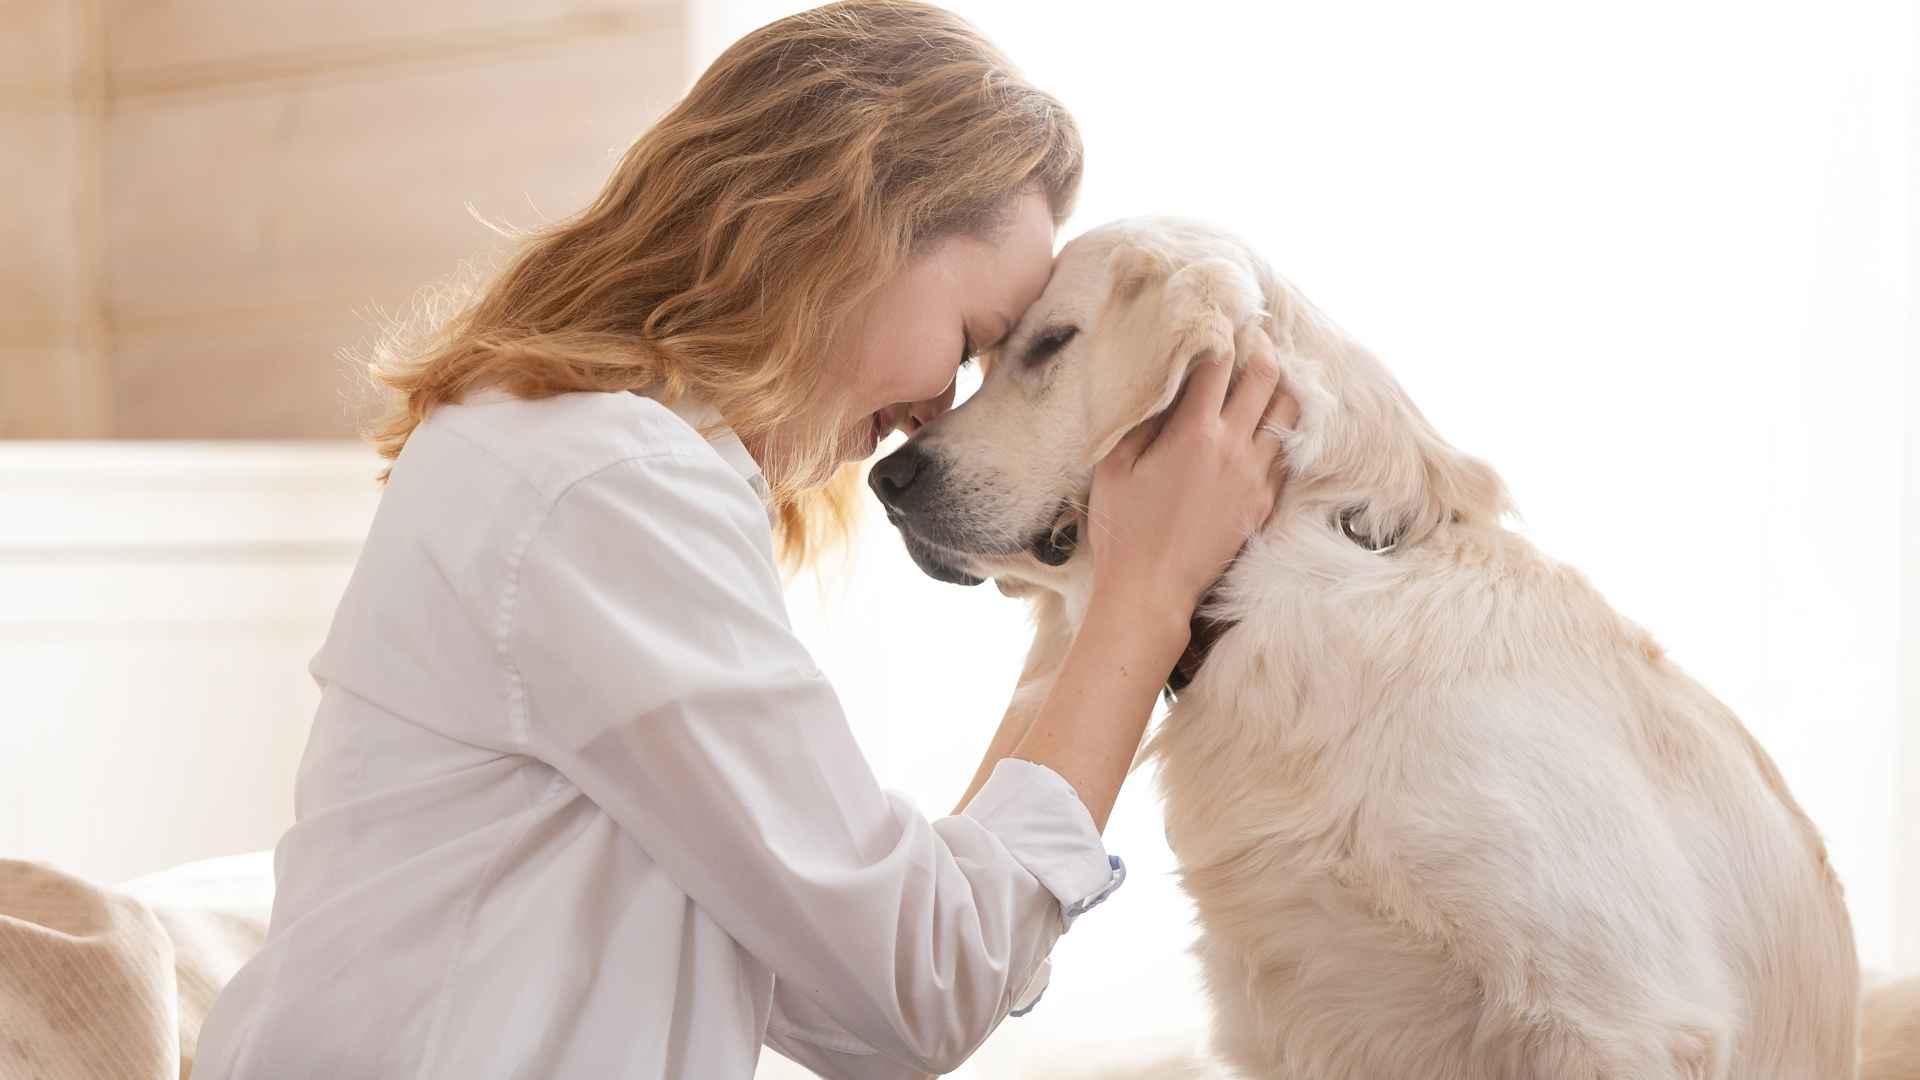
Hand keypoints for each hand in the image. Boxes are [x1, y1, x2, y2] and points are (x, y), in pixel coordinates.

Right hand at [1086, 322, 1298, 626]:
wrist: (1152, 590)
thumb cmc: (1123, 528)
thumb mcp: (1115, 466)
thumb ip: (1140, 419)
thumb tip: (1160, 384)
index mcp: (1194, 433)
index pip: (1218, 364)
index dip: (1220, 334)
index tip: (1218, 318)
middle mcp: (1234, 448)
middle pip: (1265, 379)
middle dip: (1260, 349)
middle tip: (1253, 335)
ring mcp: (1255, 477)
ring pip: (1288, 414)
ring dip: (1280, 387)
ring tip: (1268, 374)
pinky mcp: (1264, 504)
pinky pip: (1286, 454)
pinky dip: (1282, 430)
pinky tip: (1270, 424)